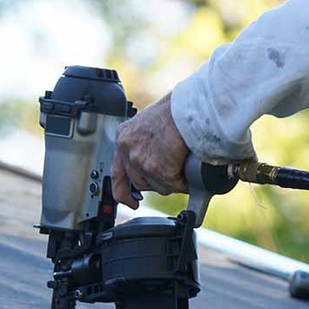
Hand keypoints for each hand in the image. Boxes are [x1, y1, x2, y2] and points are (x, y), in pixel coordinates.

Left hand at [112, 92, 189, 208]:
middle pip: (139, 182)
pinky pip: (173, 186)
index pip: (117, 172)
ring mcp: (140, 160)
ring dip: (172, 182)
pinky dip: (184, 182)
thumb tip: (159, 161)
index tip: (130, 202)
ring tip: (184, 166)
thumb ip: (148, 144)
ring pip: (157, 186)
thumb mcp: (152, 125)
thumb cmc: (179, 110)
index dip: (123, 192)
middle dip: (157, 183)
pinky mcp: (157, 169)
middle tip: (172, 177)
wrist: (190, 107)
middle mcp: (127, 148)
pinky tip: (190, 170)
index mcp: (124, 136)